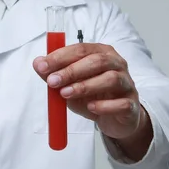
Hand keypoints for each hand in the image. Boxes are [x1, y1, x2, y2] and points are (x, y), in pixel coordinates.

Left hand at [33, 43, 148, 141]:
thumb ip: (54, 74)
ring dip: (86, 86)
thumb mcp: (70, 85)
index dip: (60, 57)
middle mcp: (117, 65)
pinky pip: (121, 103)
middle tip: (52, 81)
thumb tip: (38, 64)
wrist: (116, 118)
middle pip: (97, 61)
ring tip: (66, 94)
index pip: (81, 49)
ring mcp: (127, 84)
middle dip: (71, 71)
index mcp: (102, 54)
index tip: (42, 66)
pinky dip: (104, 105)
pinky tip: (91, 107)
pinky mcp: (131, 105)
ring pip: (111, 79)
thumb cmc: (93, 96)